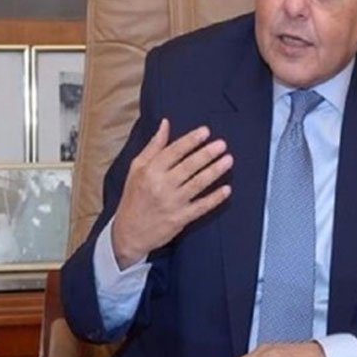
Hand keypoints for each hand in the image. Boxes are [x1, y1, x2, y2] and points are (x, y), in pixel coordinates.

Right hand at [112, 119, 232, 268]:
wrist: (128, 232)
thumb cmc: (134, 197)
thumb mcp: (136, 169)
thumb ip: (153, 146)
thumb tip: (165, 123)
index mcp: (150, 171)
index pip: (174, 151)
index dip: (191, 140)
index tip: (206, 131)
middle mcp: (161, 186)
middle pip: (188, 166)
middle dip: (207, 154)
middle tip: (222, 144)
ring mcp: (172, 203)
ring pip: (197, 184)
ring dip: (215, 171)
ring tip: (228, 160)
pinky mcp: (180, 219)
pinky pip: (201, 207)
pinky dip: (215, 198)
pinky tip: (227, 189)